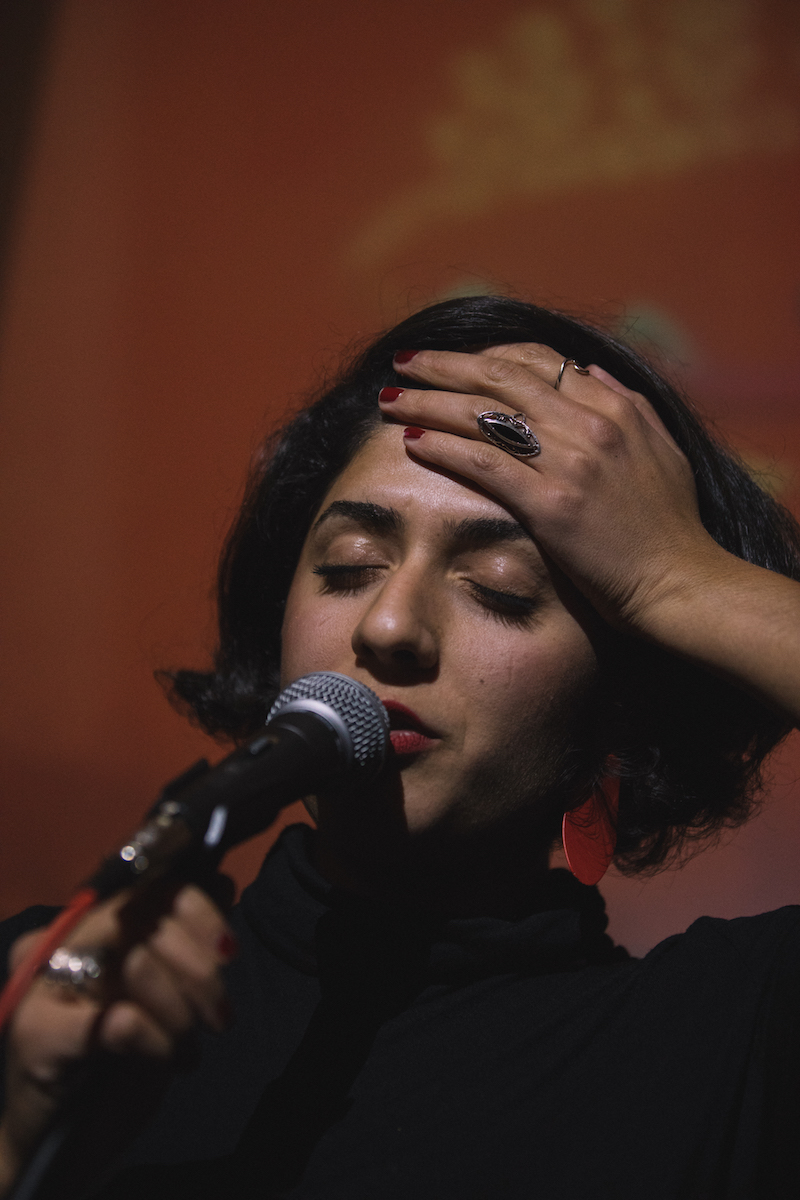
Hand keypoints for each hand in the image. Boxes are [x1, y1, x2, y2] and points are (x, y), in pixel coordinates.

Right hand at [0, 884, 234, 1193]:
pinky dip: (156, 1040)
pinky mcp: (36, 1031)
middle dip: (199, 971)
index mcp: (88, 923)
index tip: (229, 951)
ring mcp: (40, 983)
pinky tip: (165, 1060)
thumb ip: (184, 938)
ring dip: (179, 1012)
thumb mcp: (163, 992)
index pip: (148, 888)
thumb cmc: (116, 1060)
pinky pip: (119, 1019)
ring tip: (188, 1046)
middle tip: (220, 1017)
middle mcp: (58, 940)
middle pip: (145, 922)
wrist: (61, 1143)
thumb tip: (224, 882)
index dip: (197, 912)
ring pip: (134, 965)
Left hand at [381, 344, 723, 637]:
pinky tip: (412, 441)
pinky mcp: (551, 504)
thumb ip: (627, 404)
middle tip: (405, 362)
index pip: (538, 360)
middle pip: (499, 376)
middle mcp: (589, 424)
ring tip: (391, 399)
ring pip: (482, 414)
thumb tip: (590, 369)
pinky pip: (483, 463)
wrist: (682, 582)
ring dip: (428, 401)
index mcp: (613, 407)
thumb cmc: (672, 526)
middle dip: (445, 365)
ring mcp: (569, 462)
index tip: (456, 359)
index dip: (488, 354)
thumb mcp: (661, 449)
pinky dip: (443, 447)